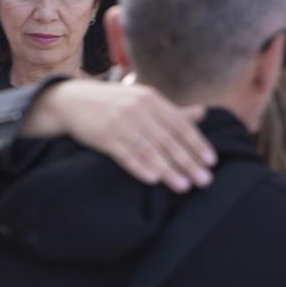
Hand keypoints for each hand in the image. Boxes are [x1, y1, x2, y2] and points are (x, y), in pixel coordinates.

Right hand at [25, 77, 214, 190]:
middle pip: (168, 140)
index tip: (211, 162)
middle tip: (205, 180)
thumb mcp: (145, 101)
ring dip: (168, 170)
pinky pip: (125, 154)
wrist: (73, 100)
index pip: (181, 125)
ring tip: (184, 186)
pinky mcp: (103, 136)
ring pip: (149, 150)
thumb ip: (173, 112)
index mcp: (154, 101)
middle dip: (188, 162)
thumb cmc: (117, 103)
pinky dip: (140, 167)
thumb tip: (203, 113)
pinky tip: (153, 180)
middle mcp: (140, 110)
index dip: (197, 144)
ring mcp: (121, 122)